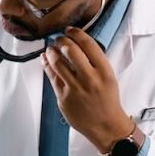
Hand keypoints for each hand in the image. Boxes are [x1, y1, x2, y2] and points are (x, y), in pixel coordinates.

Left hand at [41, 26, 132, 152]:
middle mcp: (90, 78)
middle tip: (58, 39)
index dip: (76, 33)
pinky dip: (47, 65)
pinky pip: (52, 76)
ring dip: (51, 51)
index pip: (88, 44)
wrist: (105, 125)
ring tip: (51, 49)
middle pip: (70, 50)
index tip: (70, 30)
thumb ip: (95, 62)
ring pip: (57, 62)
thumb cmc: (107, 100)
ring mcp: (75, 88)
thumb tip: (77, 44)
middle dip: (61, 40)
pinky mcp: (63, 97)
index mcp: (104, 71)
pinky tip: (45, 59)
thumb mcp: (109, 77)